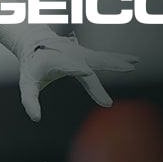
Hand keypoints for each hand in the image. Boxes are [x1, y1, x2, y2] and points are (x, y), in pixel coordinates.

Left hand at [14, 33, 138, 121]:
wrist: (33, 42)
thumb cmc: (31, 66)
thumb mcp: (27, 83)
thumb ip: (29, 100)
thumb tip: (36, 119)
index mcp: (56, 62)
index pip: (68, 67)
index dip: (76, 69)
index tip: (87, 72)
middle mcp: (71, 56)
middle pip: (91, 61)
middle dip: (106, 64)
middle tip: (125, 69)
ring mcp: (80, 53)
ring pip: (101, 58)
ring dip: (117, 61)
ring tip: (132, 65)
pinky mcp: (87, 54)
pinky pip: (105, 57)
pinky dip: (119, 58)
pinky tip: (135, 61)